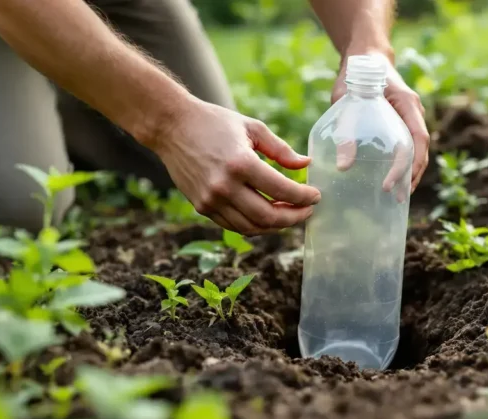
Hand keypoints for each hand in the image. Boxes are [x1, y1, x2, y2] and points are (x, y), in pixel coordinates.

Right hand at [152, 97, 320, 235]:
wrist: (171, 126)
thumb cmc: (214, 122)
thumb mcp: (252, 127)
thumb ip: (281, 149)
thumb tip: (306, 165)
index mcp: (241, 163)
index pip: (282, 190)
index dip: (304, 197)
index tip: (316, 196)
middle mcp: (225, 186)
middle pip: (269, 217)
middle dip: (294, 217)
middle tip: (307, 210)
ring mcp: (211, 200)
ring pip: (252, 227)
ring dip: (276, 226)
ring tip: (289, 214)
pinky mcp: (202, 207)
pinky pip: (234, 225)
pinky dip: (255, 225)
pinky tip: (267, 215)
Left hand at [331, 54, 429, 193]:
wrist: (365, 57)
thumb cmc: (355, 75)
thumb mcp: (346, 99)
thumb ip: (346, 128)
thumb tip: (343, 166)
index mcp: (407, 104)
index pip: (416, 140)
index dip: (407, 165)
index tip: (390, 184)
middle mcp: (413, 113)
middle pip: (421, 150)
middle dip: (412, 176)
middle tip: (398, 200)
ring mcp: (409, 118)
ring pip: (417, 151)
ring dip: (410, 174)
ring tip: (398, 197)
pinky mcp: (401, 124)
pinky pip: (408, 147)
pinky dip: (404, 165)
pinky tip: (393, 180)